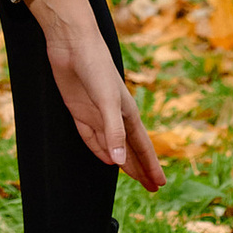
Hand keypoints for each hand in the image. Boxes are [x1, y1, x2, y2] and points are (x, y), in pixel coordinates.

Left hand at [34, 0, 162, 189]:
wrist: (72, 44)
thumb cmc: (95, 67)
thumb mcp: (107, 102)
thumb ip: (113, 132)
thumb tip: (120, 163)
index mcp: (127, 114)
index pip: (142, 147)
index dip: (151, 166)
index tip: (160, 185)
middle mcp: (114, 116)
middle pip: (130, 150)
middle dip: (141, 169)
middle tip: (152, 188)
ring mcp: (96, 114)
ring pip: (112, 146)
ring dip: (122, 162)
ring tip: (133, 177)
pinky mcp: (78, 110)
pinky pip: (90, 136)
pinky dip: (99, 149)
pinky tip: (106, 159)